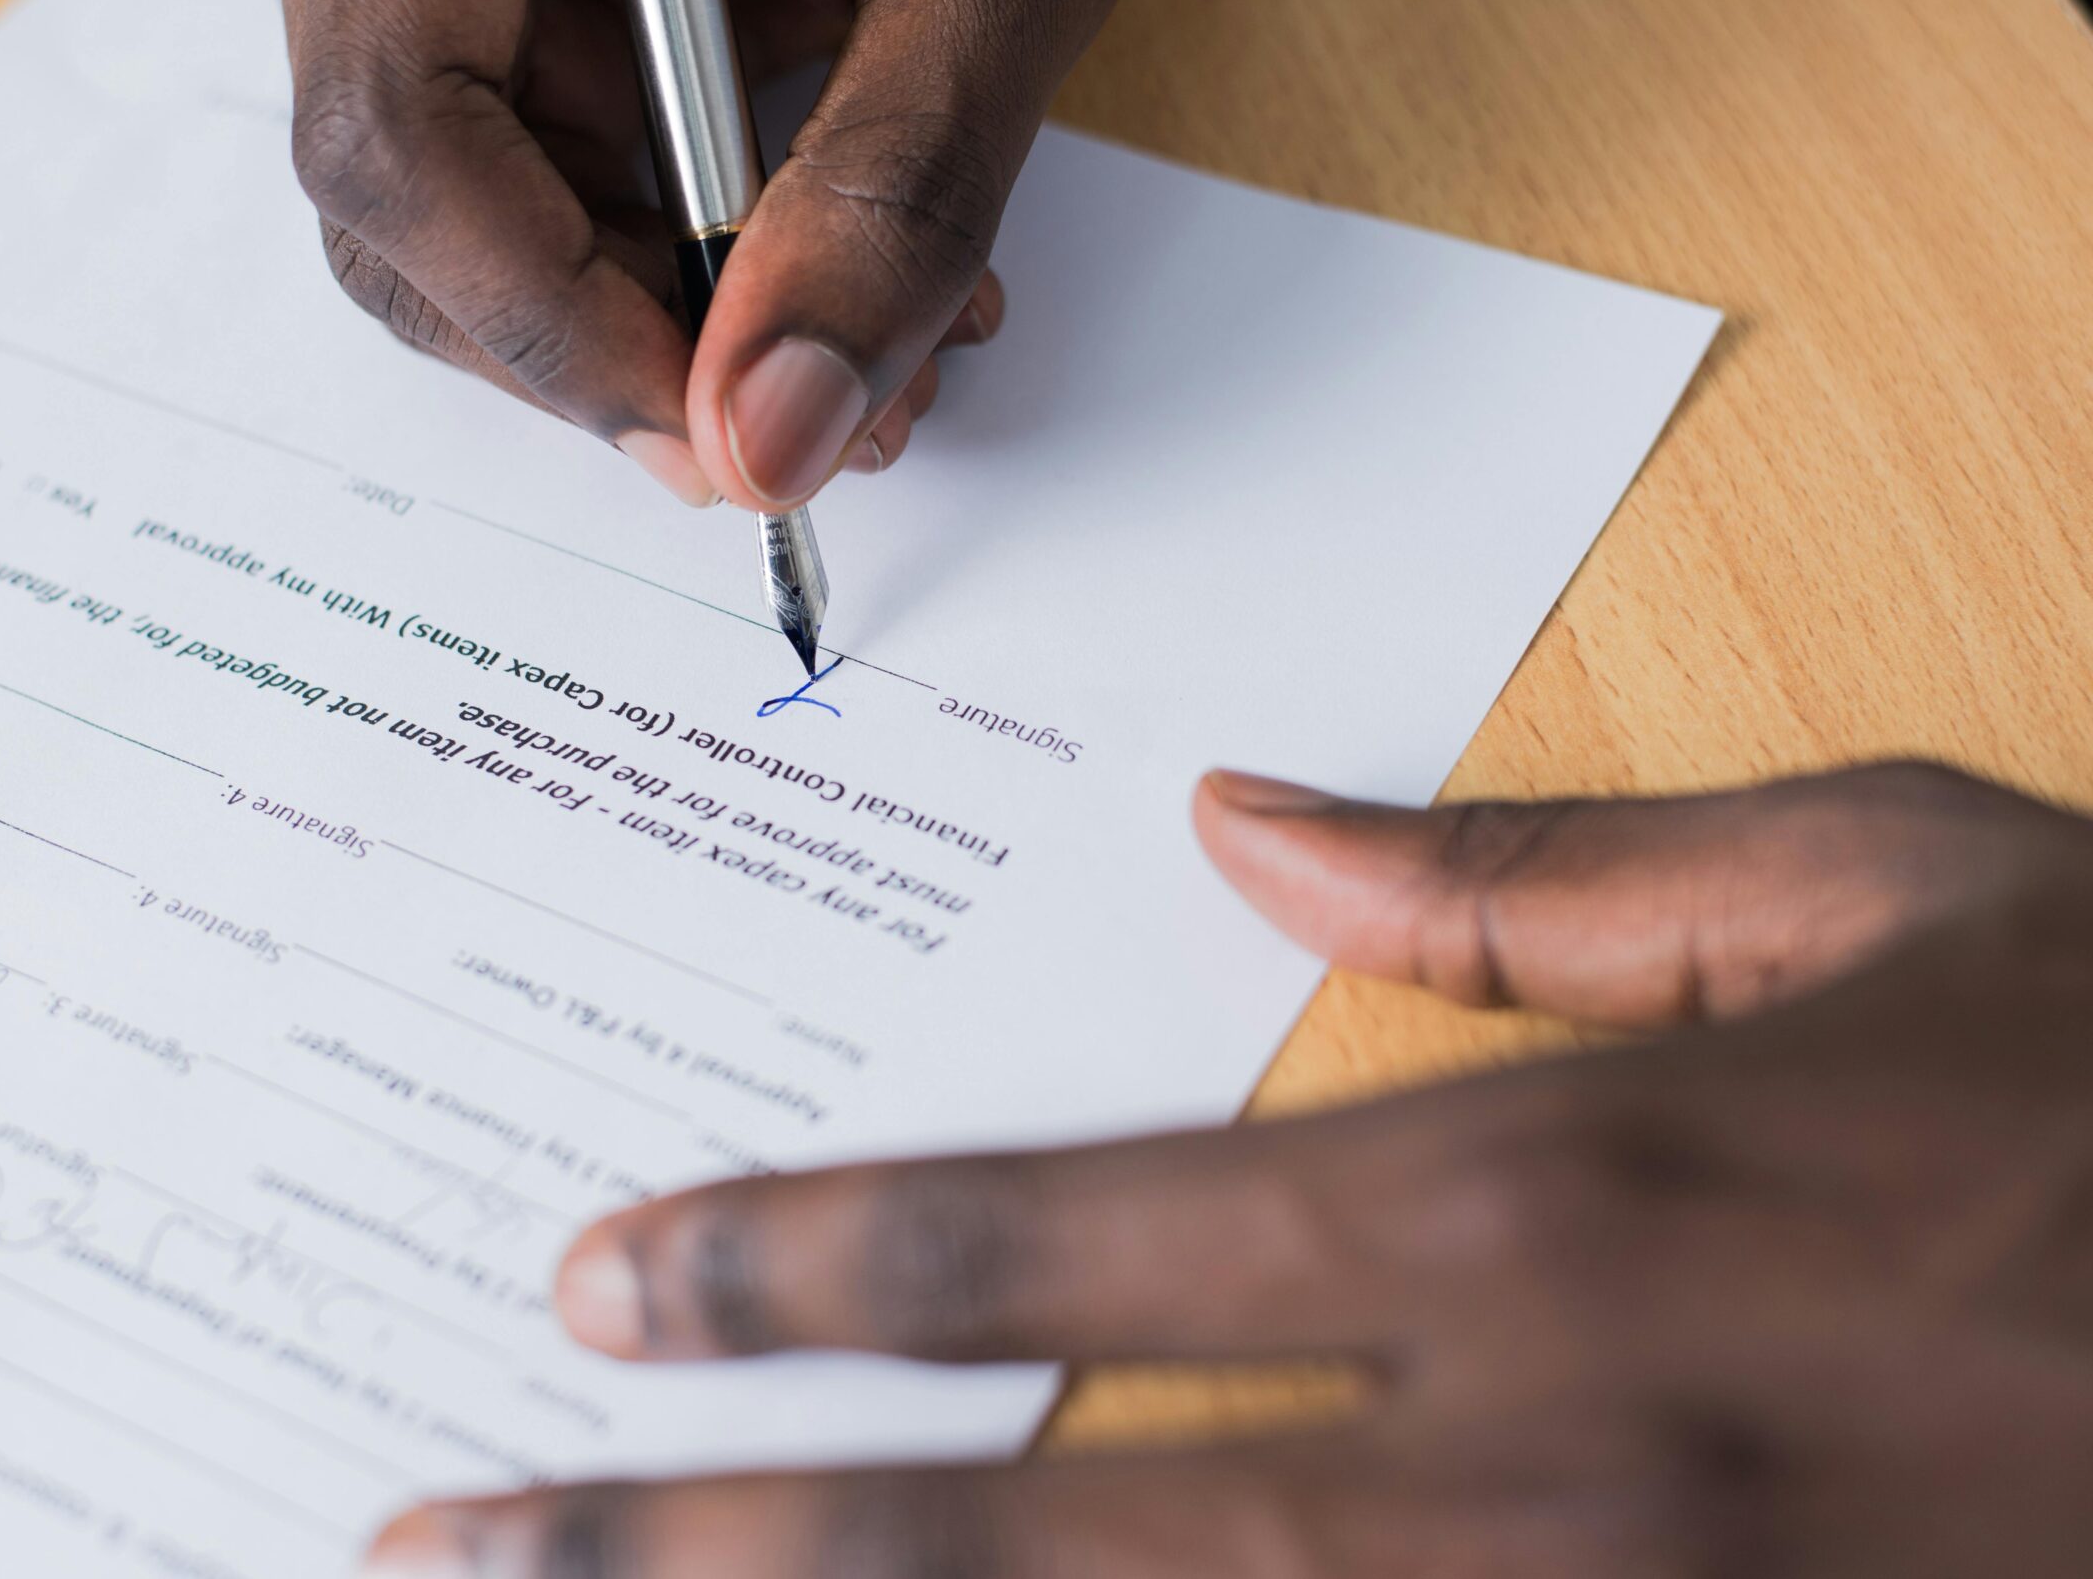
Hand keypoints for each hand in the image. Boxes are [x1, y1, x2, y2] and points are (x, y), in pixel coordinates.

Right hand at [247, 0, 1154, 509]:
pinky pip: (520, 138)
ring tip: (862, 331)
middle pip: (399, 180)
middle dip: (606, 339)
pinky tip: (809, 247)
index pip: (397, 118)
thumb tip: (774, 438)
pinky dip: (661, 232)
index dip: (548, 321)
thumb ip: (894, 192)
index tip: (720, 432)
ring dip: (652, 304)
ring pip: (459, 189)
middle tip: (806, 416)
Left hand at [365, 761, 2092, 1576]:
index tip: (595, 1291)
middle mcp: (1530, 1464)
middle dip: (693, 1544)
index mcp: (1547, 1204)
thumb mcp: (1885, 895)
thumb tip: (1247, 817)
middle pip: (1011, 1528)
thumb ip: (1534, 876)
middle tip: (439, 1530)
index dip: (797, 1267)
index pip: (1060, 1231)